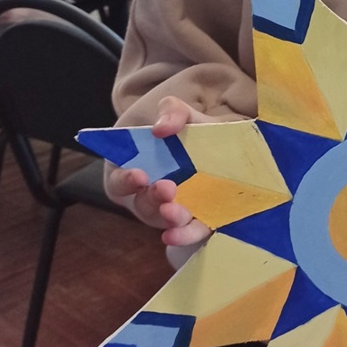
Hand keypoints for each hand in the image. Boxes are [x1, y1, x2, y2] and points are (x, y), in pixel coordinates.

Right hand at [104, 97, 212, 247]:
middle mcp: (151, 197)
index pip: (119, 184)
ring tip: (175, 212)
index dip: (124, 181)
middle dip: (152, 200)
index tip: (138, 175)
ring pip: (167, 222)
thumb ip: (171, 111)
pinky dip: (187, 234)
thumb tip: (161, 128)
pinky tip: (183, 232)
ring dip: (170, 221)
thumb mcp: (180, 114)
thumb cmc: (191, 130)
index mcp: (135, 173)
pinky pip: (192, 232)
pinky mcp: (200, 219)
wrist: (227, 142)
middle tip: (166, 188)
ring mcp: (175, 210)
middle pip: (143, 206)